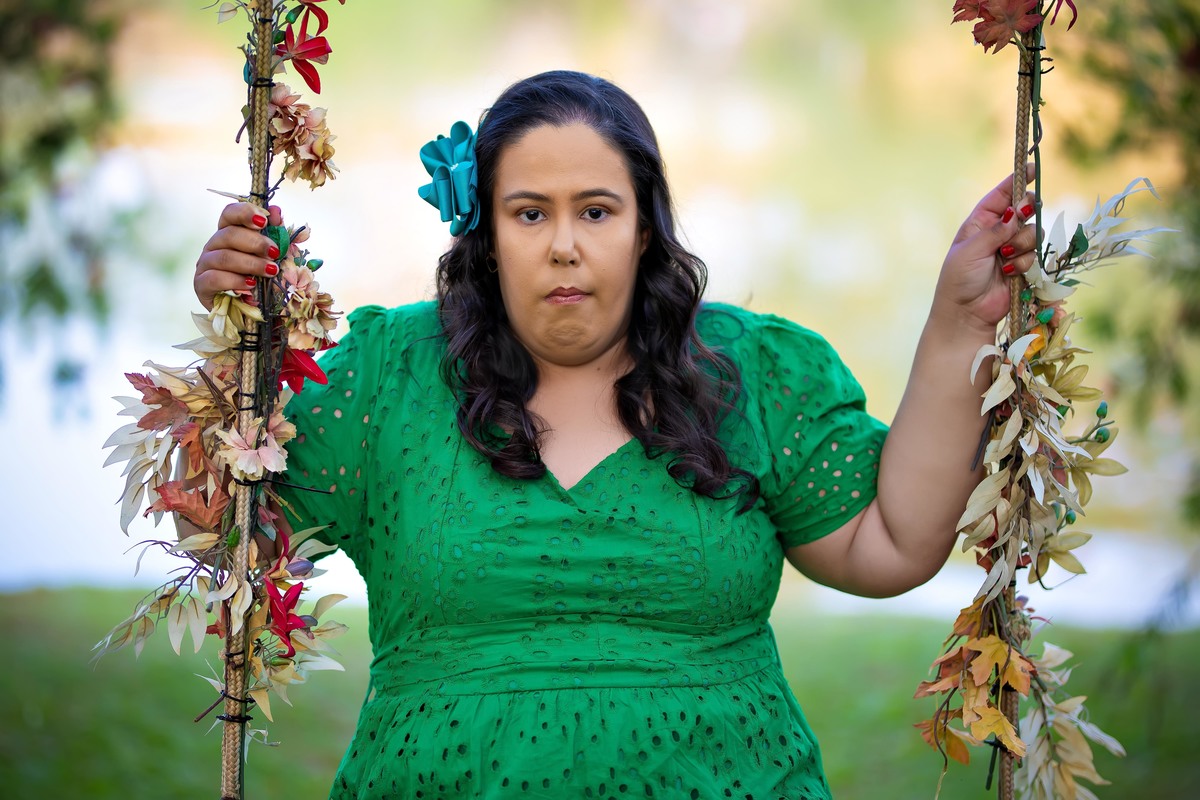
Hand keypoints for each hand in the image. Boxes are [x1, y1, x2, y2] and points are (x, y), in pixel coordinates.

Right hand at [194, 202, 283, 309]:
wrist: (248, 312)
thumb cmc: (261, 280)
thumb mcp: (273, 257)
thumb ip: (276, 235)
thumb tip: (275, 210)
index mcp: (229, 233)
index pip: (229, 214)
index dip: (244, 213)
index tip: (264, 221)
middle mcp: (213, 245)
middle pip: (228, 234)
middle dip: (255, 242)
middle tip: (275, 253)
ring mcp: (204, 264)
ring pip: (223, 257)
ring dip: (251, 263)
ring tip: (271, 271)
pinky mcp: (201, 284)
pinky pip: (214, 278)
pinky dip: (234, 280)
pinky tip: (250, 285)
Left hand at [933, 165, 1038, 331]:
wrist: (966, 312)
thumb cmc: (959, 280)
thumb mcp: (970, 251)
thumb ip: (994, 231)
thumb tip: (1014, 213)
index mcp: (980, 222)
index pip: (1001, 195)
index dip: (1017, 180)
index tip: (1033, 168)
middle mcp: (998, 232)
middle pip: (1025, 209)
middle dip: (1024, 214)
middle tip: (1016, 222)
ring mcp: (1013, 248)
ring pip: (1034, 232)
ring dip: (1022, 244)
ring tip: (1004, 260)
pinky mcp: (1024, 266)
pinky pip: (1036, 255)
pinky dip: (1024, 263)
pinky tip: (1009, 274)